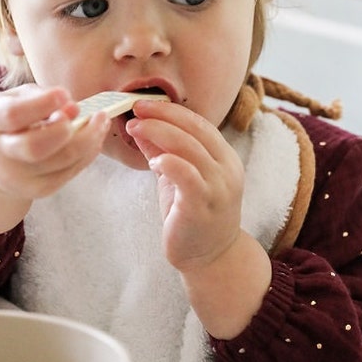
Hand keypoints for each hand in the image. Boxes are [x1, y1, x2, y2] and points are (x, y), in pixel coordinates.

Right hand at [0, 85, 109, 234]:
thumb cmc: (13, 121)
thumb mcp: (17, 99)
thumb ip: (41, 98)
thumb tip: (73, 108)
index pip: (13, 115)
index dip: (41, 104)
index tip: (64, 94)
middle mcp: (2, 152)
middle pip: (34, 147)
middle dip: (64, 130)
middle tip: (85, 111)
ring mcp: (20, 176)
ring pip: (61, 161)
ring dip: (89, 138)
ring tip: (102, 119)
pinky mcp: (39, 189)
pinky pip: (70, 171)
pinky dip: (89, 152)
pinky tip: (95, 137)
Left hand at [126, 101, 271, 337]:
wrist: (210, 258)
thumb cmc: (193, 217)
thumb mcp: (178, 179)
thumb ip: (164, 152)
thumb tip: (141, 126)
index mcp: (224, 158)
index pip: (199, 123)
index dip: (170, 110)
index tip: (143, 103)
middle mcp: (227, 169)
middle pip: (195, 129)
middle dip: (162, 115)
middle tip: (135, 110)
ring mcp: (219, 188)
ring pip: (191, 148)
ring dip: (159, 133)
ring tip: (135, 128)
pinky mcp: (204, 206)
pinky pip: (188, 176)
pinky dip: (170, 162)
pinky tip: (152, 159)